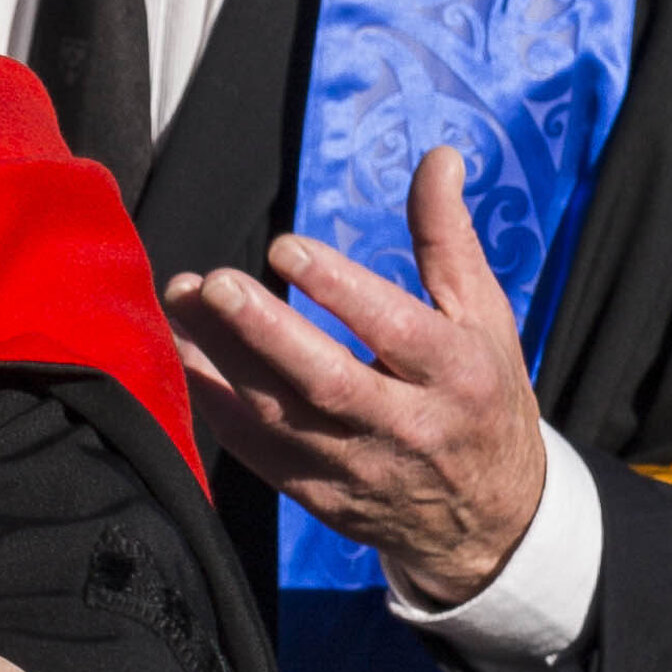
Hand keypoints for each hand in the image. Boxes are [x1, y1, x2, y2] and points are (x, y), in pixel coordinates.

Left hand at [164, 144, 549, 610]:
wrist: (489, 515)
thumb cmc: (481, 393)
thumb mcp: (484, 315)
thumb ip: (448, 237)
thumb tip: (438, 156)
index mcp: (455, 374)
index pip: (395, 330)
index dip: (340, 290)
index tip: (286, 247)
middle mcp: (407, 426)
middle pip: (327, 382)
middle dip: (264, 332)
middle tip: (213, 283)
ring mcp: (358, 468)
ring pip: (277, 418)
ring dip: (220, 360)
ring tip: (182, 302)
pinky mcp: (320, 496)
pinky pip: (255, 452)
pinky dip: (214, 404)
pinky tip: (186, 354)